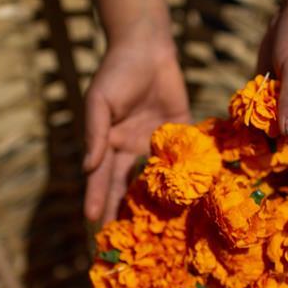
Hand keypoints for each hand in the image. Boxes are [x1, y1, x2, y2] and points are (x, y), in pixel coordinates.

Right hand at [83, 25, 189, 221]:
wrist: (147, 48)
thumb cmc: (116, 73)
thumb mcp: (100, 102)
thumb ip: (96, 134)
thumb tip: (87, 168)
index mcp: (109, 144)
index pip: (102, 178)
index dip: (99, 199)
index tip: (95, 223)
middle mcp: (132, 149)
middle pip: (129, 185)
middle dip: (127, 210)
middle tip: (128, 239)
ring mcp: (157, 143)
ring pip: (159, 178)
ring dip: (161, 201)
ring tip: (166, 229)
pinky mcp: (182, 132)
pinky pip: (186, 156)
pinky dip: (192, 174)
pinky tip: (200, 195)